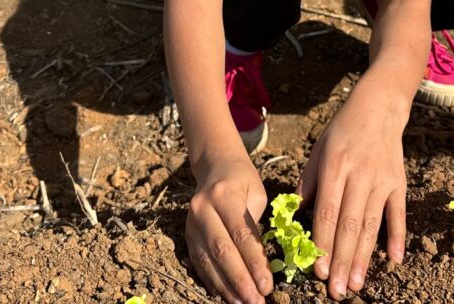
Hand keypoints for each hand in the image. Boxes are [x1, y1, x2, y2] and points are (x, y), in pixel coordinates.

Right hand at [186, 153, 272, 303]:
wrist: (215, 164)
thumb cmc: (242, 179)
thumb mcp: (256, 193)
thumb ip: (255, 226)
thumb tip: (259, 263)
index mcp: (224, 195)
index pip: (240, 235)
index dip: (254, 263)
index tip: (267, 285)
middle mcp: (203, 209)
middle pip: (221, 250)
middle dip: (239, 280)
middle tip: (255, 301)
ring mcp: (191, 222)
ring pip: (206, 260)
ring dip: (225, 286)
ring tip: (241, 303)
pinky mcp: (186, 233)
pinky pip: (197, 261)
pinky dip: (211, 280)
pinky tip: (223, 294)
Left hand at [298, 80, 407, 300]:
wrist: (378, 108)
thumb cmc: (341, 132)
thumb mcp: (318, 150)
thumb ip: (308, 183)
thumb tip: (295, 215)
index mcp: (335, 167)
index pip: (326, 213)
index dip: (321, 244)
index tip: (316, 271)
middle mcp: (359, 175)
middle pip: (349, 225)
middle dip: (340, 261)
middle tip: (335, 291)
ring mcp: (382, 180)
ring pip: (371, 225)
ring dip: (363, 257)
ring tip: (355, 284)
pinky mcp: (399, 183)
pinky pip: (398, 214)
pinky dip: (397, 237)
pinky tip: (393, 260)